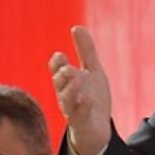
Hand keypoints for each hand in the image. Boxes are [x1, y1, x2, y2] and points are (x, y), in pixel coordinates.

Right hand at [48, 26, 111, 154]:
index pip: (57, 70)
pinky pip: (80, 116)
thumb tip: (77, 27)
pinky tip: (88, 100)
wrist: (97, 128)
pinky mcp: (82, 122)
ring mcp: (73, 109)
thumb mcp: (91, 71)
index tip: (60, 55)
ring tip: (77, 79)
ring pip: (67, 100)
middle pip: (60, 84)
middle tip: (69, 68)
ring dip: (70, 90)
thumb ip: (85, 50)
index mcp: (67, 82)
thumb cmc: (91, 96)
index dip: (57, 64)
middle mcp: (66, 95)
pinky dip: (83, 108)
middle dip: (63, 75)